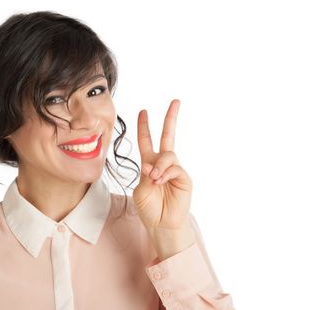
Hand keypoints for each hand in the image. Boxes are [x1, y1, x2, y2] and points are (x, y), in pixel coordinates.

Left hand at [133, 99, 192, 231]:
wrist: (161, 224)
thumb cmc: (149, 208)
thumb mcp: (141, 189)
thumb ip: (146, 174)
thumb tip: (153, 165)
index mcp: (149, 164)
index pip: (146, 141)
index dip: (144, 126)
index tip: (143, 111)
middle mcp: (163, 164)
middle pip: (168, 136)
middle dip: (170, 118)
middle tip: (176, 101)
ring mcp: (175, 170)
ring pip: (168, 154)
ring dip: (159, 165)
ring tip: (154, 179)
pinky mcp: (184, 178)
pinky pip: (174, 167)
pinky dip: (165, 173)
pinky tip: (161, 181)